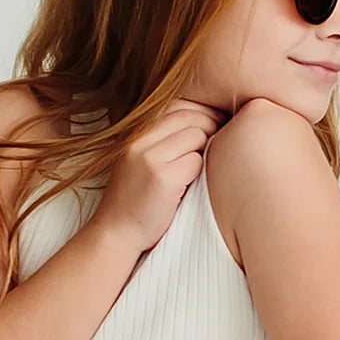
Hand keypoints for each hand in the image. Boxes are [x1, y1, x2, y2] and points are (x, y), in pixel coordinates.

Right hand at [101, 98, 219, 256]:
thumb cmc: (136, 200)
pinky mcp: (162, 178)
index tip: (218, 122)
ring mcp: (150, 158)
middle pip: (190, 117)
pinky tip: (195, 184)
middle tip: (224, 139)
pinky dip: (202, 171)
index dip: (203, 112)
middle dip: (212, 125)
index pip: (178, 106)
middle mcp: (140, 141)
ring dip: (208, 150)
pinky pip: (196, 162)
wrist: (115, 233)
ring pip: (197, 137)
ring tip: (207, 164)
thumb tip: (206, 121)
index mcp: (136, 134)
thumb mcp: (142, 162)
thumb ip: (164, 140)